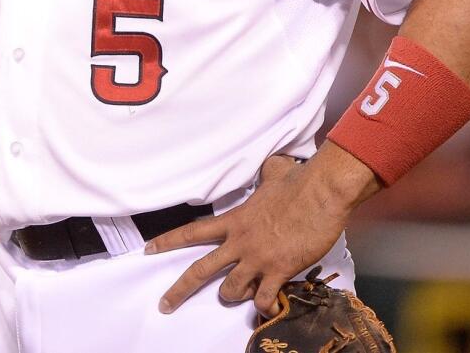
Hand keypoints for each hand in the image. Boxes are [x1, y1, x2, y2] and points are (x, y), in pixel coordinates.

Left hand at [146, 149, 376, 315]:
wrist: (321, 193)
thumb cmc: (298, 181)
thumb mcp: (274, 172)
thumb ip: (266, 173)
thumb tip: (274, 163)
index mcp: (233, 220)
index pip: (191, 232)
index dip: (167, 241)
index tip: (148, 250)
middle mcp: (239, 242)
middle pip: (199, 270)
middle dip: (178, 291)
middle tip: (164, 305)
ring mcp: (257, 258)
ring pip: (230, 290)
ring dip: (232, 297)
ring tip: (241, 295)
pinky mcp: (279, 271)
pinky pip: (263, 299)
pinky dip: (264, 307)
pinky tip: (269, 306)